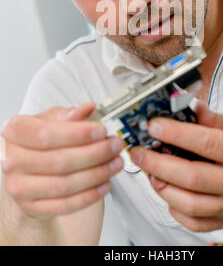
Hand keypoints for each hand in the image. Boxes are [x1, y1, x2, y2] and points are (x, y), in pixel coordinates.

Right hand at [1, 103, 124, 220]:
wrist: (27, 171)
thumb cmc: (42, 141)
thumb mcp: (53, 120)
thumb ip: (70, 115)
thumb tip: (87, 109)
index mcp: (15, 132)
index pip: (45, 134)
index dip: (77, 134)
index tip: (102, 130)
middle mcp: (12, 160)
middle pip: (58, 161)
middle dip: (94, 153)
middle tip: (115, 146)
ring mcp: (19, 187)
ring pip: (64, 184)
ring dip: (96, 174)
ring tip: (115, 163)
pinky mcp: (32, 207)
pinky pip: (65, 204)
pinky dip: (89, 195)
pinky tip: (105, 183)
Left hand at [130, 101, 222, 231]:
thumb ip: (216, 119)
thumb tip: (190, 108)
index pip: (205, 143)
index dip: (175, 133)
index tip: (154, 126)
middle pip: (191, 177)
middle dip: (157, 163)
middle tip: (139, 151)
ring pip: (190, 204)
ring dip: (162, 187)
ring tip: (149, 171)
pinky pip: (197, 223)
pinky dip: (176, 211)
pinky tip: (167, 194)